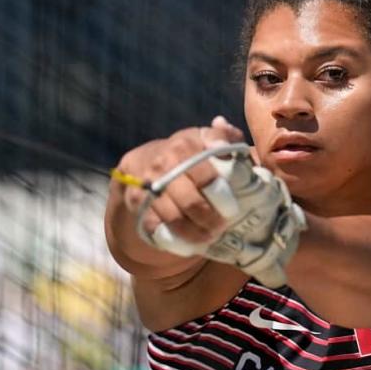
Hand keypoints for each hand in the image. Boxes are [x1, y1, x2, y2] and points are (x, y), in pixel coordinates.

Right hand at [116, 116, 245, 249]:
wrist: (143, 162)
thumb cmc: (186, 153)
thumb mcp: (204, 138)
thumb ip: (223, 135)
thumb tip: (223, 126)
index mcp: (184, 145)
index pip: (206, 176)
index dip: (221, 196)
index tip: (232, 209)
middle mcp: (163, 164)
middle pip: (191, 202)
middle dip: (210, 219)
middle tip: (222, 227)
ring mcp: (148, 185)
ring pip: (174, 219)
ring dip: (195, 233)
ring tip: (209, 237)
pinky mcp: (138, 204)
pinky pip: (156, 229)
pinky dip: (174, 239)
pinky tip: (189, 243)